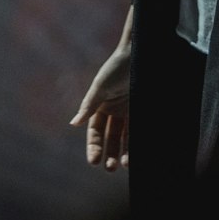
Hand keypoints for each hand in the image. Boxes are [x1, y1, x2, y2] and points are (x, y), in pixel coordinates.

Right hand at [70, 43, 130, 169]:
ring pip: (128, 138)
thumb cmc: (117, 66)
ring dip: (125, 153)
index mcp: (102, 106)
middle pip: (112, 138)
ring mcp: (132, 111)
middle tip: (110, 168)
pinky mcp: (145, 111)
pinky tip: (138, 155)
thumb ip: (89, 106)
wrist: (140, 51)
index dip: (94, 147)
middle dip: (110, 154)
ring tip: (124, 165)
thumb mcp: (100, 86)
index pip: (95, 132)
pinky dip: (139, 144)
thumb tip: (74, 124)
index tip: (94, 161)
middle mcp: (116, 111)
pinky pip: (141, 131)